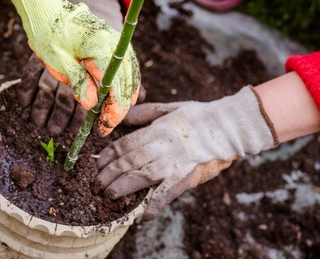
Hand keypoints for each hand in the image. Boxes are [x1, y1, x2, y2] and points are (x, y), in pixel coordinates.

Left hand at [1, 0, 140, 135]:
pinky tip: (115, 96)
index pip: (117, 88)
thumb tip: (92, 105)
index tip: (103, 128)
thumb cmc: (48, 33)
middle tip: (104, 126)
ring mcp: (117, 41)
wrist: (46, 7)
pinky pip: (126, 67)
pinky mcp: (114, 42)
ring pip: (132, 76)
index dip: (113, 112)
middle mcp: (116, 43)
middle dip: (119, 108)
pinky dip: (123, 84)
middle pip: (128, 84)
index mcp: (102, 48)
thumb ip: (78, 83)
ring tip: (111, 115)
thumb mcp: (58, 61)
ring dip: (124, 97)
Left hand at [97, 86, 277, 220]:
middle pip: (128, 162)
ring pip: (141, 176)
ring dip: (123, 188)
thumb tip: (122, 117)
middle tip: (96, 185)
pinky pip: (169, 192)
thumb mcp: (169, 108)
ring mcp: (174, 163)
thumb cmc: (198, 116)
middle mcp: (161, 147)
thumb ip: (144, 113)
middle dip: (109, 175)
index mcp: (156, 130)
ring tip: (109, 196)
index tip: (98, 164)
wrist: (229, 127)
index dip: (108, 156)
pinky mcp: (187, 177)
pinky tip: (145, 216)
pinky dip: (156, 204)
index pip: (125, 145)